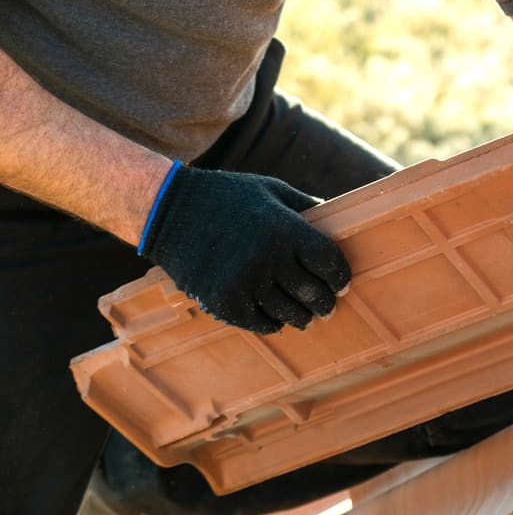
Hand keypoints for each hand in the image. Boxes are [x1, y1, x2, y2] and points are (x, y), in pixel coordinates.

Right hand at [138, 164, 349, 332]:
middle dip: (325, 302)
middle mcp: (268, 258)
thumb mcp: (271, 191)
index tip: (342, 284)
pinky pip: (262, 323)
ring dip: (302, 316)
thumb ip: (306, 208)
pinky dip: (273, 322)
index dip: (340, 277)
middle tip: (327, 306)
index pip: (329, 263)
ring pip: (290, 313)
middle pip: (314, 293)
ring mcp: (245, 282)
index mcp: (285, 228)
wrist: (169, 211)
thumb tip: (340, 221)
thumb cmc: (228, 197)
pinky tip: (276, 317)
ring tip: (305, 316)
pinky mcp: (223, 302)